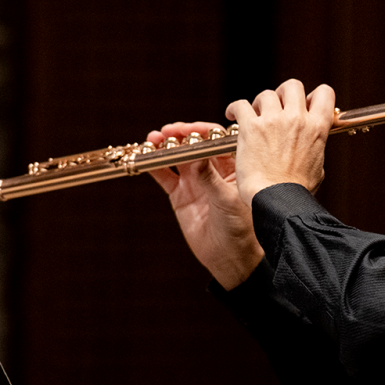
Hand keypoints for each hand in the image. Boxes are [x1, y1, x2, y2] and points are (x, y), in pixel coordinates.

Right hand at [148, 122, 263, 289]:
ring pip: (176, 157)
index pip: (214, 140)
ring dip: (164, 146)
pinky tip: (143, 157)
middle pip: (193, 144)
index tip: (187, 129)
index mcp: (232, 165)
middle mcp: (212, 169)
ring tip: (153, 140)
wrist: (229, 256)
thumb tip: (196, 155)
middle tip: (166, 132)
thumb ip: (210, 178)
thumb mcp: (227, 199)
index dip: (200, 131)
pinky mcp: (180, 195)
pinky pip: (164, 175)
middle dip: (179, 135)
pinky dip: (153, 165)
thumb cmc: (240, 226)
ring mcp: (194, 181)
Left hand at [225, 79, 335, 205]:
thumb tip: (312, 144)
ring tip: (254, 116)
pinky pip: (240, 105)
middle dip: (283, 93)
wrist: (277, 200)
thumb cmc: (297, 191)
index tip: (304, 104)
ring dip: (260, 104)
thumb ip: (315, 148)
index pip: (325, 93)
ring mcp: (273, 121)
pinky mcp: (251, 127)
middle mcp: (297, 119)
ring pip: (266, 94)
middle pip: (293, 86)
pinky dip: (235, 108)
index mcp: (317, 128)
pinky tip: (233, 115)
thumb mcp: (318, 167)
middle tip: (276, 107)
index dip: (313, 96)